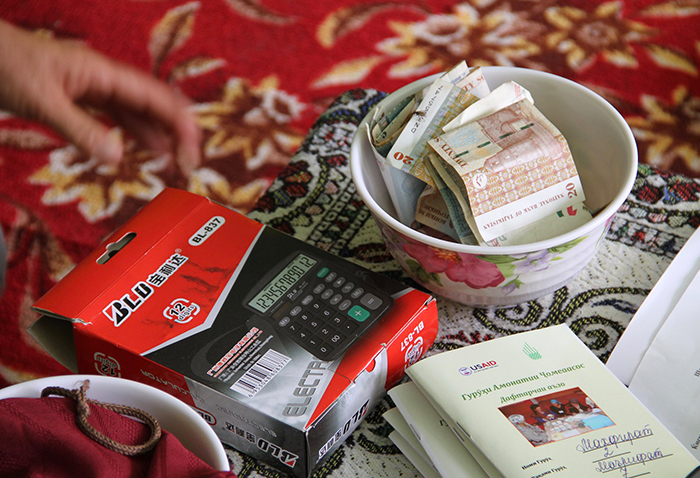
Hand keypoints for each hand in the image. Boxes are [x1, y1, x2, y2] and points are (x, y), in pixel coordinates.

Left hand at [0, 21, 200, 173]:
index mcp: (102, 73)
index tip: (192, 149)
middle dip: (174, 130)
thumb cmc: (5, 67)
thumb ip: (81, 131)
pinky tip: (138, 150)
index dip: (179, 123)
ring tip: (172, 160)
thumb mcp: (43, 102)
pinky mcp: (79, 97)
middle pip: (152, 103)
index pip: (154, 98)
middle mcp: (103, 78)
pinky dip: (130, 134)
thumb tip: (117, 159)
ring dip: (155, 134)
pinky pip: (114, 116)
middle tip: (190, 159)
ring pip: (135, 111)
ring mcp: (91, 87)